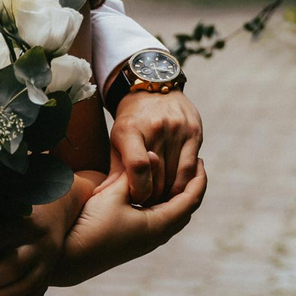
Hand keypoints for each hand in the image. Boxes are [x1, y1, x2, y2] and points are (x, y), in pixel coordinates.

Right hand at [51, 162, 209, 295]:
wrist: (69, 258)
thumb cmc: (91, 224)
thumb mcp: (113, 194)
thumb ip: (135, 175)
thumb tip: (153, 154)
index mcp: (158, 225)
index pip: (190, 199)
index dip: (199, 179)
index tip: (201, 160)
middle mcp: (157, 236)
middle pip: (186, 209)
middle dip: (192, 187)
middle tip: (194, 166)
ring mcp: (147, 242)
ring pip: (174, 217)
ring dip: (179, 197)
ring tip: (176, 177)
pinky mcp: (136, 242)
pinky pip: (161, 221)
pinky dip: (166, 205)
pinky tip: (155, 193)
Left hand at [109, 88, 202, 205]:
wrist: (154, 89)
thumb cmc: (131, 121)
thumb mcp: (117, 140)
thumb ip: (114, 170)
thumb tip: (101, 196)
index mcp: (130, 130)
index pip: (138, 167)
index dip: (138, 190)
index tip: (136, 199)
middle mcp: (156, 127)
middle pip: (159, 177)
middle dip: (153, 198)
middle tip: (147, 205)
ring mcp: (178, 129)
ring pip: (177, 176)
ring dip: (169, 194)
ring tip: (161, 199)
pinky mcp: (194, 132)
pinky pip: (191, 168)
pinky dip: (184, 183)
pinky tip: (176, 187)